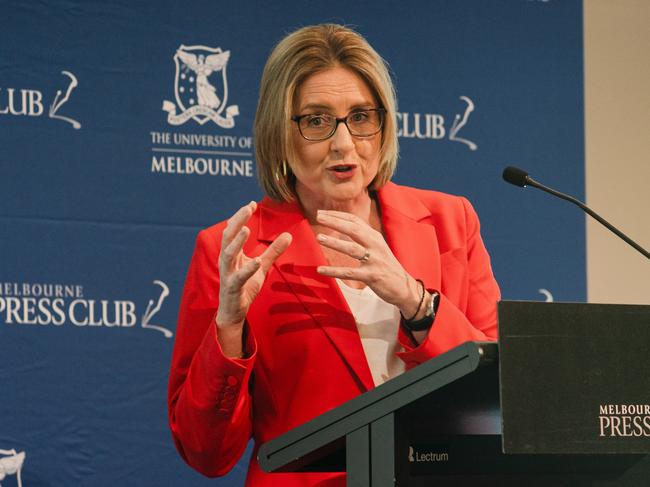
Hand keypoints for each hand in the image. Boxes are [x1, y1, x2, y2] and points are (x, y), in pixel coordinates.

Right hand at [216, 201, 291, 328]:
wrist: (233, 311)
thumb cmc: (244, 286)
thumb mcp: (262, 266)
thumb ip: (273, 251)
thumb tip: (288, 235)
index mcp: (232, 253)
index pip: (233, 230)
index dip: (240, 216)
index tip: (251, 203)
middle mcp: (227, 261)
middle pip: (228, 236)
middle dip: (237, 221)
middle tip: (247, 208)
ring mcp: (228, 274)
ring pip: (229, 254)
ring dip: (237, 241)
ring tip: (247, 229)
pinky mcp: (233, 288)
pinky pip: (238, 277)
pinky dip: (247, 268)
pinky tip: (256, 261)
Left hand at [315, 210, 422, 317]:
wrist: (404, 287)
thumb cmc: (386, 266)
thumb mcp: (377, 247)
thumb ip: (362, 237)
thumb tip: (342, 227)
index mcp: (375, 237)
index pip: (355, 221)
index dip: (338, 215)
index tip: (322, 213)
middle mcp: (375, 245)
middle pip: (354, 229)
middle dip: (335, 222)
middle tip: (318, 217)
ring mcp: (374, 260)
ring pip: (352, 248)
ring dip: (335, 242)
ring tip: (319, 238)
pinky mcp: (372, 276)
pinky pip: (350, 272)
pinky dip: (334, 271)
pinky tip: (321, 270)